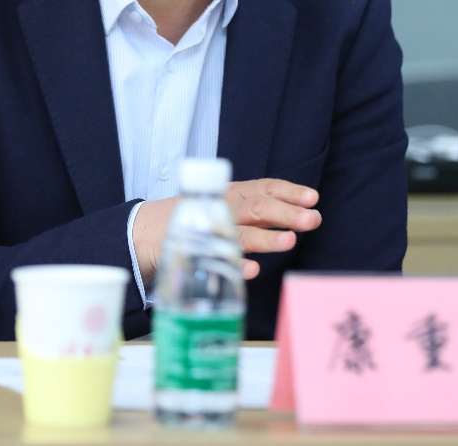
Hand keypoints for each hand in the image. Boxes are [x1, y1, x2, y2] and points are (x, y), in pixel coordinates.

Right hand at [131, 178, 321, 282]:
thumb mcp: (227, 205)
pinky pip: (218, 261)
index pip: (264, 187)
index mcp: (232, 194)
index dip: (289, 192)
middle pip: (256, 207)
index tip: (312, 198)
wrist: (145, 232)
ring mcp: (210, 231)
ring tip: (289, 241)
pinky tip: (253, 270)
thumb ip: (258, 210)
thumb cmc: (198, 218)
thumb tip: (300, 213)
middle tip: (312, 219)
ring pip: (241, 233)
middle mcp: (223, 209)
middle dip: (285, 213)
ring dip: (266, 237)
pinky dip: (235, 265)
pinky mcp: (196, 254)